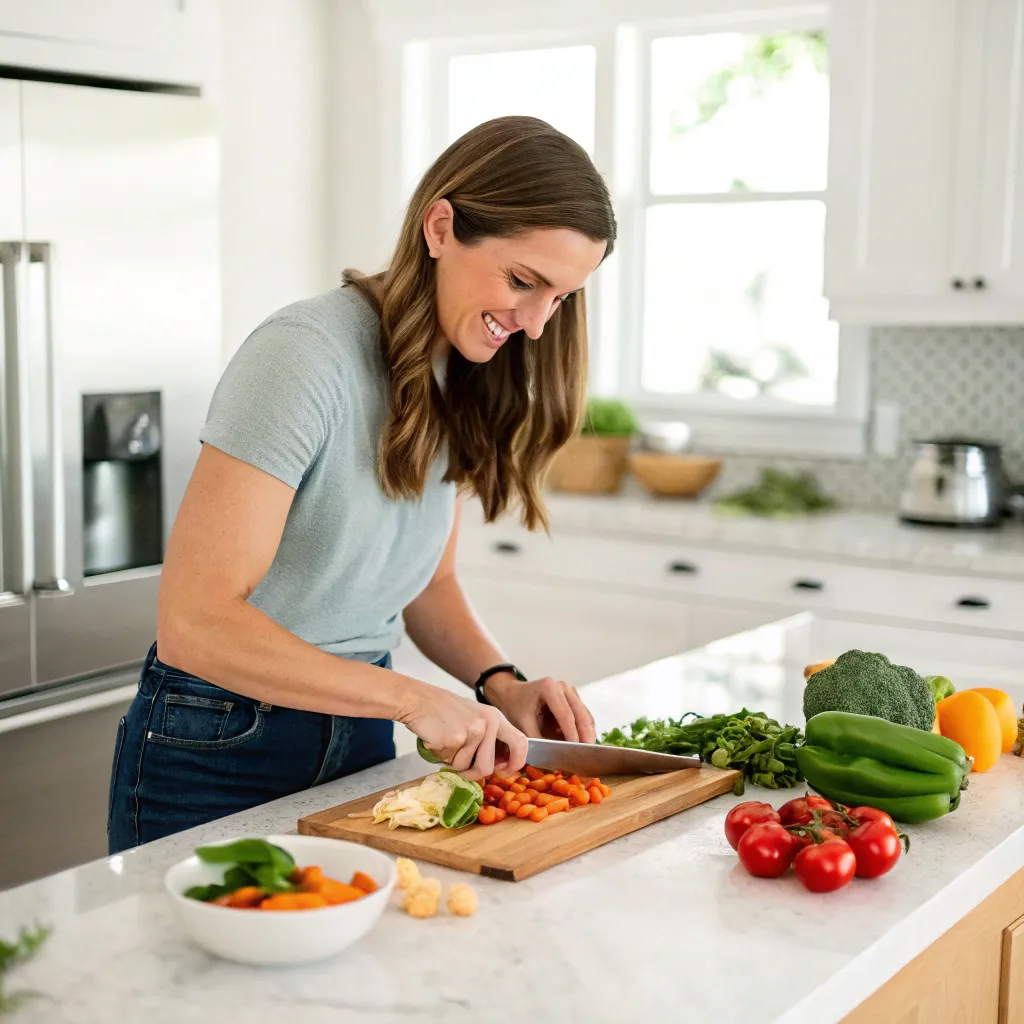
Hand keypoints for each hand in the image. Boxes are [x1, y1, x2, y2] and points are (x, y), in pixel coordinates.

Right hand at [397, 682, 528, 778]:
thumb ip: (489, 739)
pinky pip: (450, 762)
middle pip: (488, 766)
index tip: (505, 771)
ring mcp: (472, 730)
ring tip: (446, 741)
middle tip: (459, 761)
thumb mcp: (475, 718)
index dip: (516, 762)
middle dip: (472, 772)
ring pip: (466, 767)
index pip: (521, 742)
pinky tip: (436, 738)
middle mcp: (488, 723)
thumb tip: (498, 767)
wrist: (417, 699)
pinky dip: (441, 756)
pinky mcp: (455, 737)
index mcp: (496, 717)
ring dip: (453, 761)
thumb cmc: (443, 712)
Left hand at [486, 674, 596, 742]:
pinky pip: (583, 714)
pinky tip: (582, 741)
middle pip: (580, 713)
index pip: (566, 715)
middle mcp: (562, 686)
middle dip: (585, 734)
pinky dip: (584, 728)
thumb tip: (555, 755)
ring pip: (585, 714)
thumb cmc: (515, 708)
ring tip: (586, 749)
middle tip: (587, 751)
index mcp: (549, 688)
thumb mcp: (522, 725)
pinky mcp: (573, 697)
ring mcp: (569, 690)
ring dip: (587, 731)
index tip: (575, 750)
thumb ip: (538, 740)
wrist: (513, 695)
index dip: (572, 734)